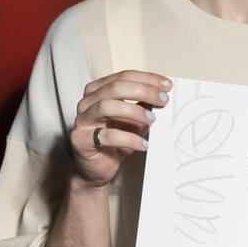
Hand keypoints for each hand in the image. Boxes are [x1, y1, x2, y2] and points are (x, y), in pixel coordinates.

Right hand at [68, 70, 170, 186]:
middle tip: (163, 100)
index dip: (146, 79)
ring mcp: (82, 120)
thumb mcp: (133, 121)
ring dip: (134, 111)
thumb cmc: (114, 142)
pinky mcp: (81, 140)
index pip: (123, 77)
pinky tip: (143, 144)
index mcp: (98, 91)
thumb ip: (143, 107)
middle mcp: (87, 103)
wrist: (97, 169)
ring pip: (106, 106)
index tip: (166, 85)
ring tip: (152, 120)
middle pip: (115, 87)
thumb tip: (162, 96)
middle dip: (143, 91)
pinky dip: (129, 139)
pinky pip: (106, 136)